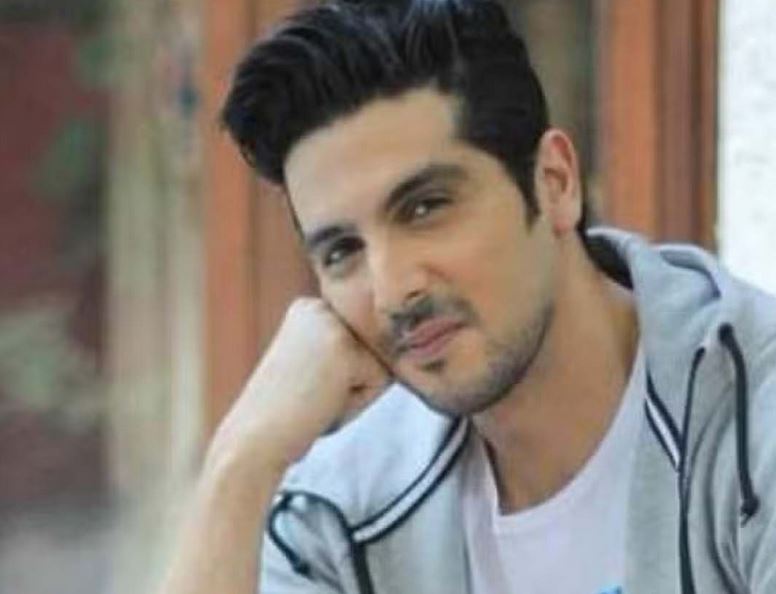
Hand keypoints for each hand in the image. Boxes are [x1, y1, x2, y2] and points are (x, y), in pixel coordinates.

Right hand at [207, 297, 389, 477]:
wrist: (253, 441)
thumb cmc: (287, 413)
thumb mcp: (313, 365)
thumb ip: (346, 348)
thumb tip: (398, 346)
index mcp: (308, 307)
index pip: (362, 338)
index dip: (344, 373)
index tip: (306, 385)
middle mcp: (319, 306)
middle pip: (375, 347)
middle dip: (355, 380)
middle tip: (310, 395)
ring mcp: (331, 325)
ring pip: (381, 363)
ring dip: (357, 392)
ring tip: (316, 400)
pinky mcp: (345, 350)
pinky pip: (381, 381)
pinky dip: (358, 403)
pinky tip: (321, 405)